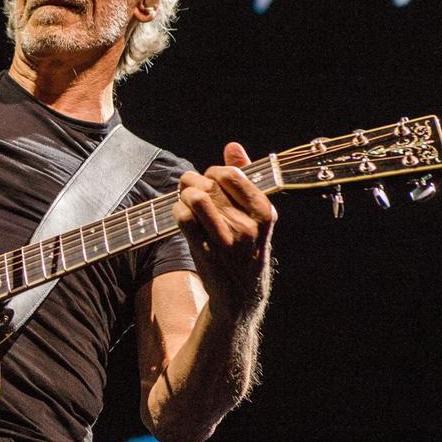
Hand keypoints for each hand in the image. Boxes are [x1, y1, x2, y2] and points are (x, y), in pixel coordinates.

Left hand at [172, 142, 276, 314]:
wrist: (241, 294)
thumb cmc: (246, 247)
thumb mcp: (255, 214)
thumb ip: (245, 177)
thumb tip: (232, 147)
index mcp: (263, 212)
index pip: (232, 175)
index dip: (214, 172)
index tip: (212, 180)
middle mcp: (247, 226)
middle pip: (209, 184)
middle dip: (194, 181)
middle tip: (191, 188)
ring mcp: (225, 241)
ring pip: (195, 198)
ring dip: (184, 193)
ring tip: (186, 199)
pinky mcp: (204, 252)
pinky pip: (183, 218)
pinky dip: (177, 211)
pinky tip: (183, 215)